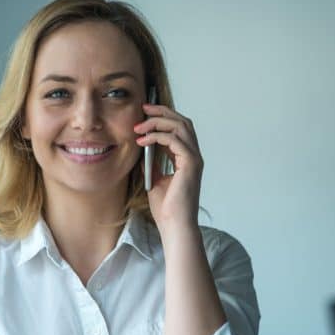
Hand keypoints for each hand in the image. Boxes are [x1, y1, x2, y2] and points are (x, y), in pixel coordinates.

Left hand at [133, 103, 202, 228]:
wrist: (173, 225)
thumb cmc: (166, 208)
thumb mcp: (155, 179)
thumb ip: (153, 163)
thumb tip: (142, 148)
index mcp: (187, 158)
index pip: (179, 129)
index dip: (163, 118)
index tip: (144, 114)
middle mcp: (194, 156)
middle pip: (183, 122)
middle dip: (163, 112)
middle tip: (143, 108)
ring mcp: (194, 159)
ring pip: (180, 127)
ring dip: (158, 122)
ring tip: (139, 126)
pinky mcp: (191, 164)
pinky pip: (174, 140)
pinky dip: (157, 136)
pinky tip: (142, 141)